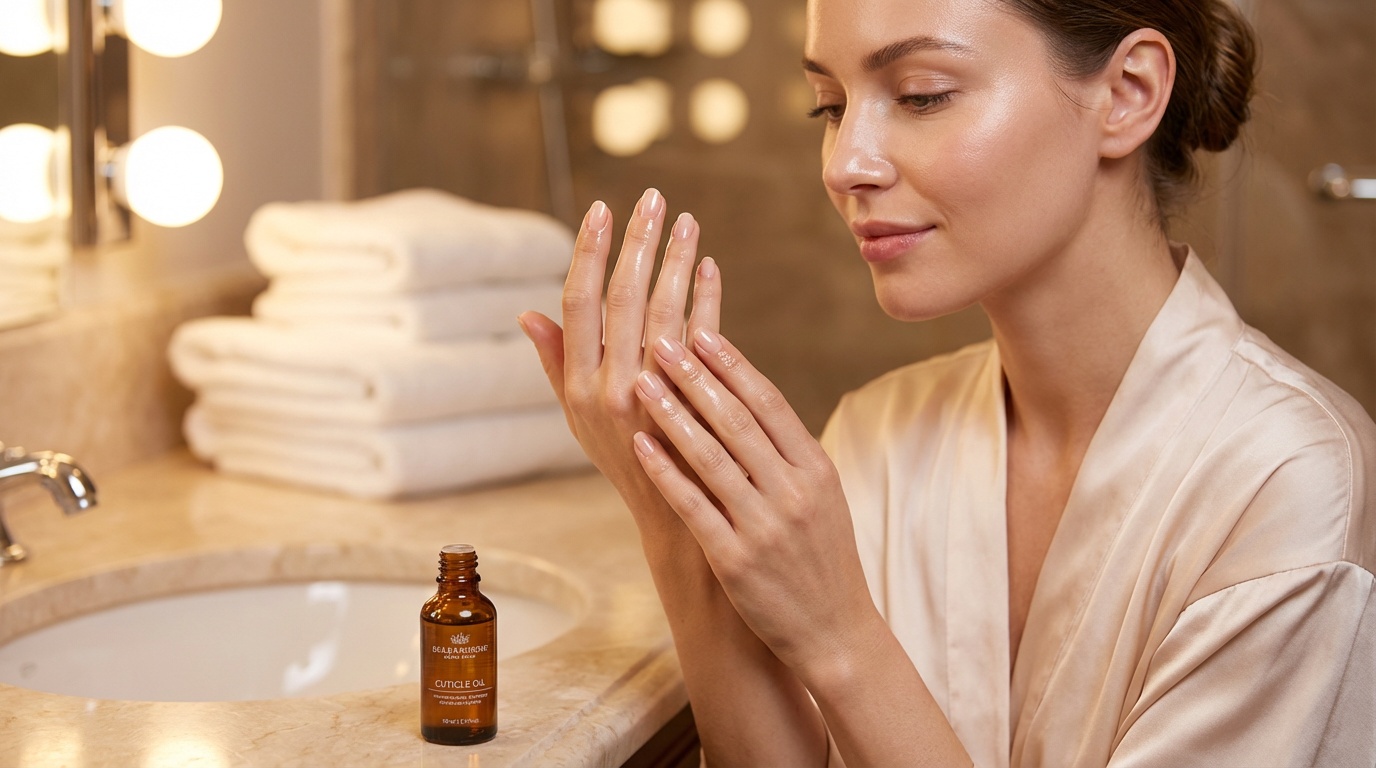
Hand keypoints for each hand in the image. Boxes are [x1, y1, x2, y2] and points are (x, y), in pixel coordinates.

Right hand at [519, 189, 720, 523]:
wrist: (675, 517)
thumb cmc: (624, 460)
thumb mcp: (577, 419)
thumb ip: (556, 364)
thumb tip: (528, 313)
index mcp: (578, 386)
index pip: (579, 302)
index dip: (590, 252)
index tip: (601, 209)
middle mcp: (612, 388)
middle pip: (624, 297)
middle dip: (640, 242)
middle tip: (654, 198)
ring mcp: (658, 397)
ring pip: (667, 312)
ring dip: (679, 262)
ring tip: (689, 221)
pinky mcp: (698, 403)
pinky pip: (707, 338)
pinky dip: (710, 299)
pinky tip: (713, 267)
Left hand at [629, 328, 875, 675]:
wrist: (835, 632)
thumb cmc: (821, 557)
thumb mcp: (820, 495)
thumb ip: (787, 449)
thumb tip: (745, 393)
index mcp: (815, 468)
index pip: (768, 402)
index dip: (731, 365)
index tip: (700, 330)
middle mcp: (793, 492)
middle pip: (737, 420)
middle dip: (695, 376)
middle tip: (659, 340)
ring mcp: (765, 526)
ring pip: (712, 458)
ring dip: (674, 415)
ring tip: (641, 381)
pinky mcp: (736, 560)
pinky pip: (694, 506)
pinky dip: (666, 472)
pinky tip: (640, 445)